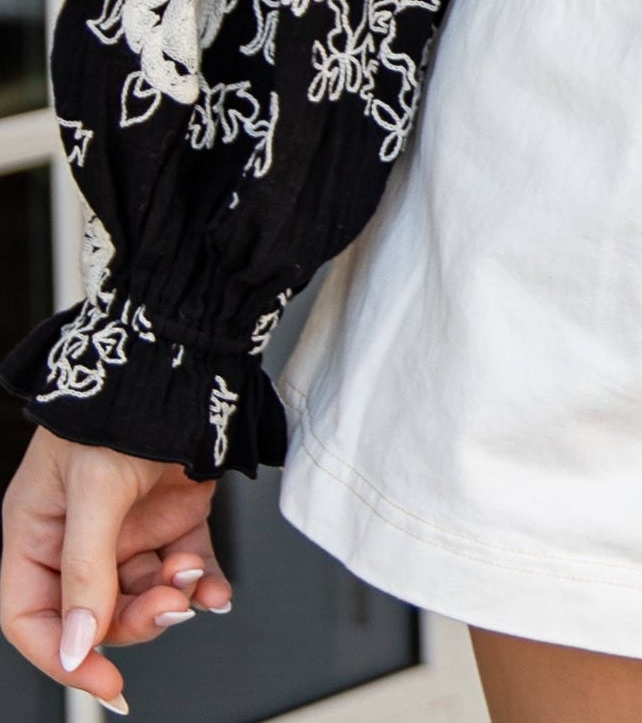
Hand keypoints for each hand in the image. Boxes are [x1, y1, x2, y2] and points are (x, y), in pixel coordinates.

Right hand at [1, 426, 233, 708]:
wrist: (181, 354)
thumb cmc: (119, 405)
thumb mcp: (95, 490)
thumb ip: (86, 572)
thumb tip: (76, 647)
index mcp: (37, 530)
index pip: (32, 617)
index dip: (61, 655)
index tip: (100, 680)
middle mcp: (79, 537)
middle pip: (95, 615)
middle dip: (133, 621)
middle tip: (167, 606)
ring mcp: (127, 530)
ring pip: (144, 596)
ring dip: (171, 598)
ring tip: (192, 577)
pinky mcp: (172, 517)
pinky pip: (186, 569)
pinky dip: (203, 584)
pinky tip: (217, 589)